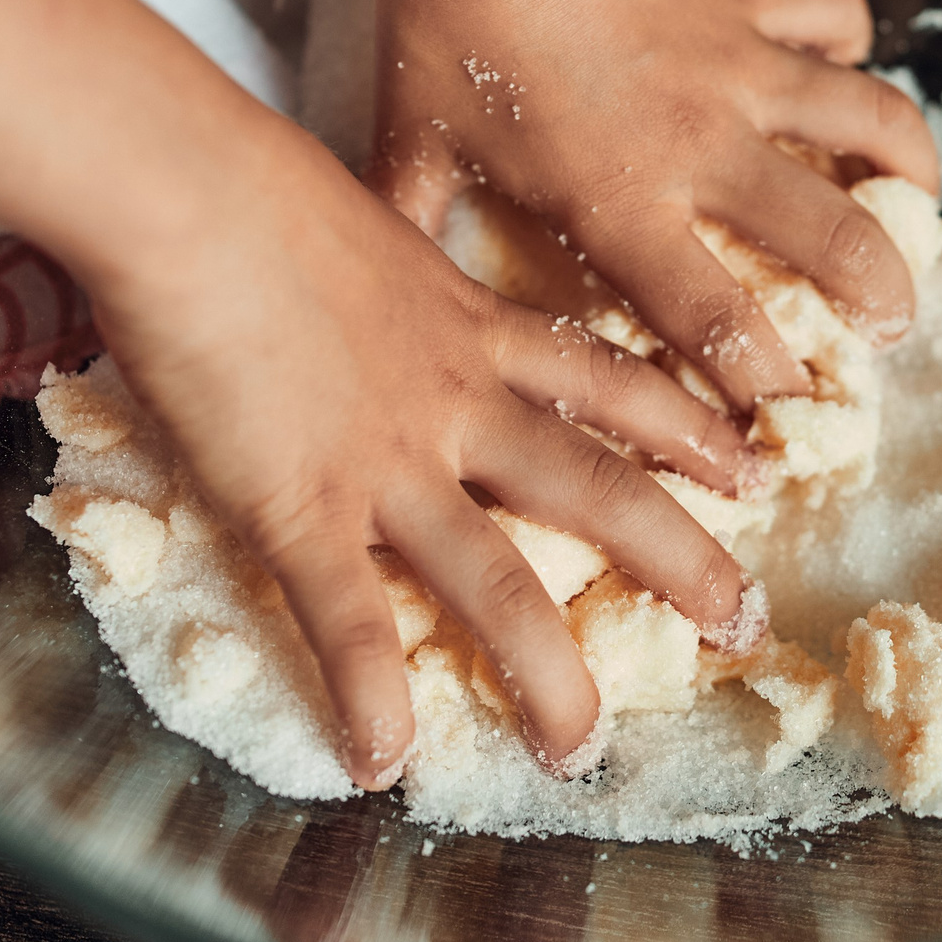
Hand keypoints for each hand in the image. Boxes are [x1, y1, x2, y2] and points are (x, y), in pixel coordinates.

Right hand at [79, 111, 758, 782]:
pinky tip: (381, 760)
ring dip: (545, 673)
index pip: (610, 380)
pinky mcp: (300, 503)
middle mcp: (456, 401)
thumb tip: (365, 271)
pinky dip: (366, 694)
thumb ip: (390, 268)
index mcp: (473, 324)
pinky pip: (347, 617)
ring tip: (581, 748)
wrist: (188, 188)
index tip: (753, 470)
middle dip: (682, 563)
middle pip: (599, 488)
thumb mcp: (366, 218)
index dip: (689, 429)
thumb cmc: (253, 181)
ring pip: (496, 580)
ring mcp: (387, 459)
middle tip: (744, 622)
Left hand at [362, 0, 941, 413]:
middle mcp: (700, 139)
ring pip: (872, 124)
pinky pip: (837, 15)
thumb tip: (371, 320)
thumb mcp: (408, 150)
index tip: (781, 422)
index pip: (719, 324)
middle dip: (880, 303)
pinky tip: (839, 68)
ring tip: (914, 213)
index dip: (766, 387)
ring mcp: (738, 61)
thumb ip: (408, 243)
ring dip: (908, 176)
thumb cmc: (436, 17)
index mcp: (620, 198)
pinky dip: (850, 43)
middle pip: (834, 242)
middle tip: (883, 332)